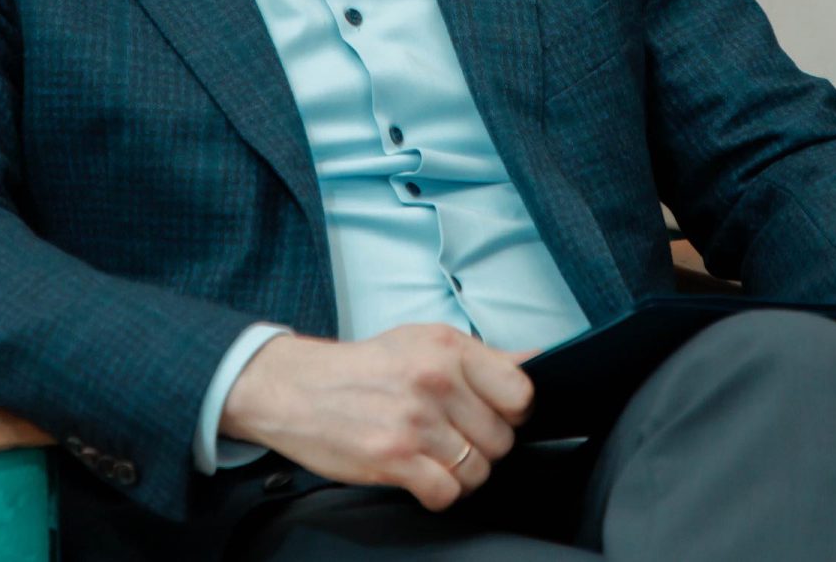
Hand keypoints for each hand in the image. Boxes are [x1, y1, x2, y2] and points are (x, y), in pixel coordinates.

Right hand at [220, 325, 533, 510]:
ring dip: (461, 473)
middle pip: (501, 439)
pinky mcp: (394, 457)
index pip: (520, 392)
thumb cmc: (365, 367)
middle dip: (482, 446)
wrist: (297, 387)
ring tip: (434, 456)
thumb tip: (538, 361)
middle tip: (453, 437)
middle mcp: (435, 380)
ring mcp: (415, 421)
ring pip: (478, 471)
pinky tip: (420, 475)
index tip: (494, 414)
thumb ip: (481, 358)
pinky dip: (438, 493)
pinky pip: (446, 493)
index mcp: (447, 347)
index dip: (512, 412)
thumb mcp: (423, 342)